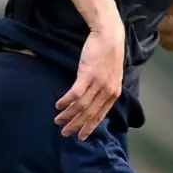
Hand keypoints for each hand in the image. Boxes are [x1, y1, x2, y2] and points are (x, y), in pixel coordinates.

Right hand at [56, 25, 125, 139]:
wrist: (109, 36)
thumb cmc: (109, 53)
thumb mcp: (112, 75)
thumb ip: (105, 88)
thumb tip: (94, 99)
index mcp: (113, 93)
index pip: (100, 115)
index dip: (90, 127)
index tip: (82, 136)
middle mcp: (107, 91)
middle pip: (89, 114)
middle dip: (76, 125)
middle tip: (65, 133)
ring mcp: (97, 84)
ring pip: (81, 106)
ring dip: (68, 115)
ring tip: (58, 120)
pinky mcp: (87, 75)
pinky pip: (75, 94)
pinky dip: (66, 101)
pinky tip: (58, 105)